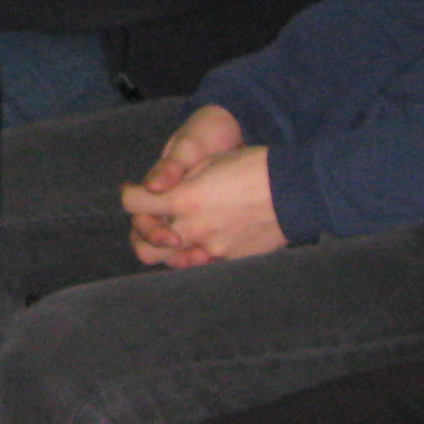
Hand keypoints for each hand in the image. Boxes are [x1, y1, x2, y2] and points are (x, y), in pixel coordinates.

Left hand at [123, 130, 283, 266]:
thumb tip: (161, 189)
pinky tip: (204, 236)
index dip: (129, 194)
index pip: (134, 204)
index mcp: (183, 199)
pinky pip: (201, 262)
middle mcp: (192, 229)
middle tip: (149, 219)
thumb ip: (179, 179)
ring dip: (167, 248)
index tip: (134, 190)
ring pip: (172, 260)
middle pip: (144, 245)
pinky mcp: (229, 258)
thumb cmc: (251, 167)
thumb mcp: (209, 161)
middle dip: (141, 232)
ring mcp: (211, 248)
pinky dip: (195, 252)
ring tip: (174, 231)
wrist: (293, 190)